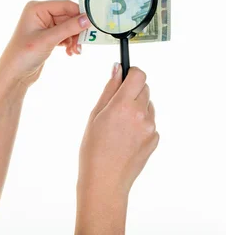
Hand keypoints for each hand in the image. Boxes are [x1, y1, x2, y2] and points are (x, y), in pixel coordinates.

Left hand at [2, 0, 91, 86]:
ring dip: (75, 39)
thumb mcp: (48, 40)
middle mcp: (40, 14)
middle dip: (77, 30)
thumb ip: (69, 28)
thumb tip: (88, 18)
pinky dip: (70, 43)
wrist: (14, 75)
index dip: (80, 14)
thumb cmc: (24, 55)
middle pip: (69, 16)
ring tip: (75, 51)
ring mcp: (44, 25)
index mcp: (36, 8)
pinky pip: (65, 35)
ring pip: (69, 27)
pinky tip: (70, 52)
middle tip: (83, 43)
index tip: (93, 24)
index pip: (65, 5)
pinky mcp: (48, 36)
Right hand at [77, 65, 159, 199]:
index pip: (138, 75)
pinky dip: (141, 123)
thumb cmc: (93, 148)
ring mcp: (151, 128)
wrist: (105, 179)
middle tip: (116, 104)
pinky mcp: (155, 139)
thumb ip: (109, 89)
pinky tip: (126, 136)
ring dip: (137, 107)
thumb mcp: (95, 115)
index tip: (125, 76)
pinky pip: (150, 122)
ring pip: (148, 105)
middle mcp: (141, 114)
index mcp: (123, 106)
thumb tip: (117, 68)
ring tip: (119, 125)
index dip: (132, 72)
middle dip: (132, 90)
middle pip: (144, 88)